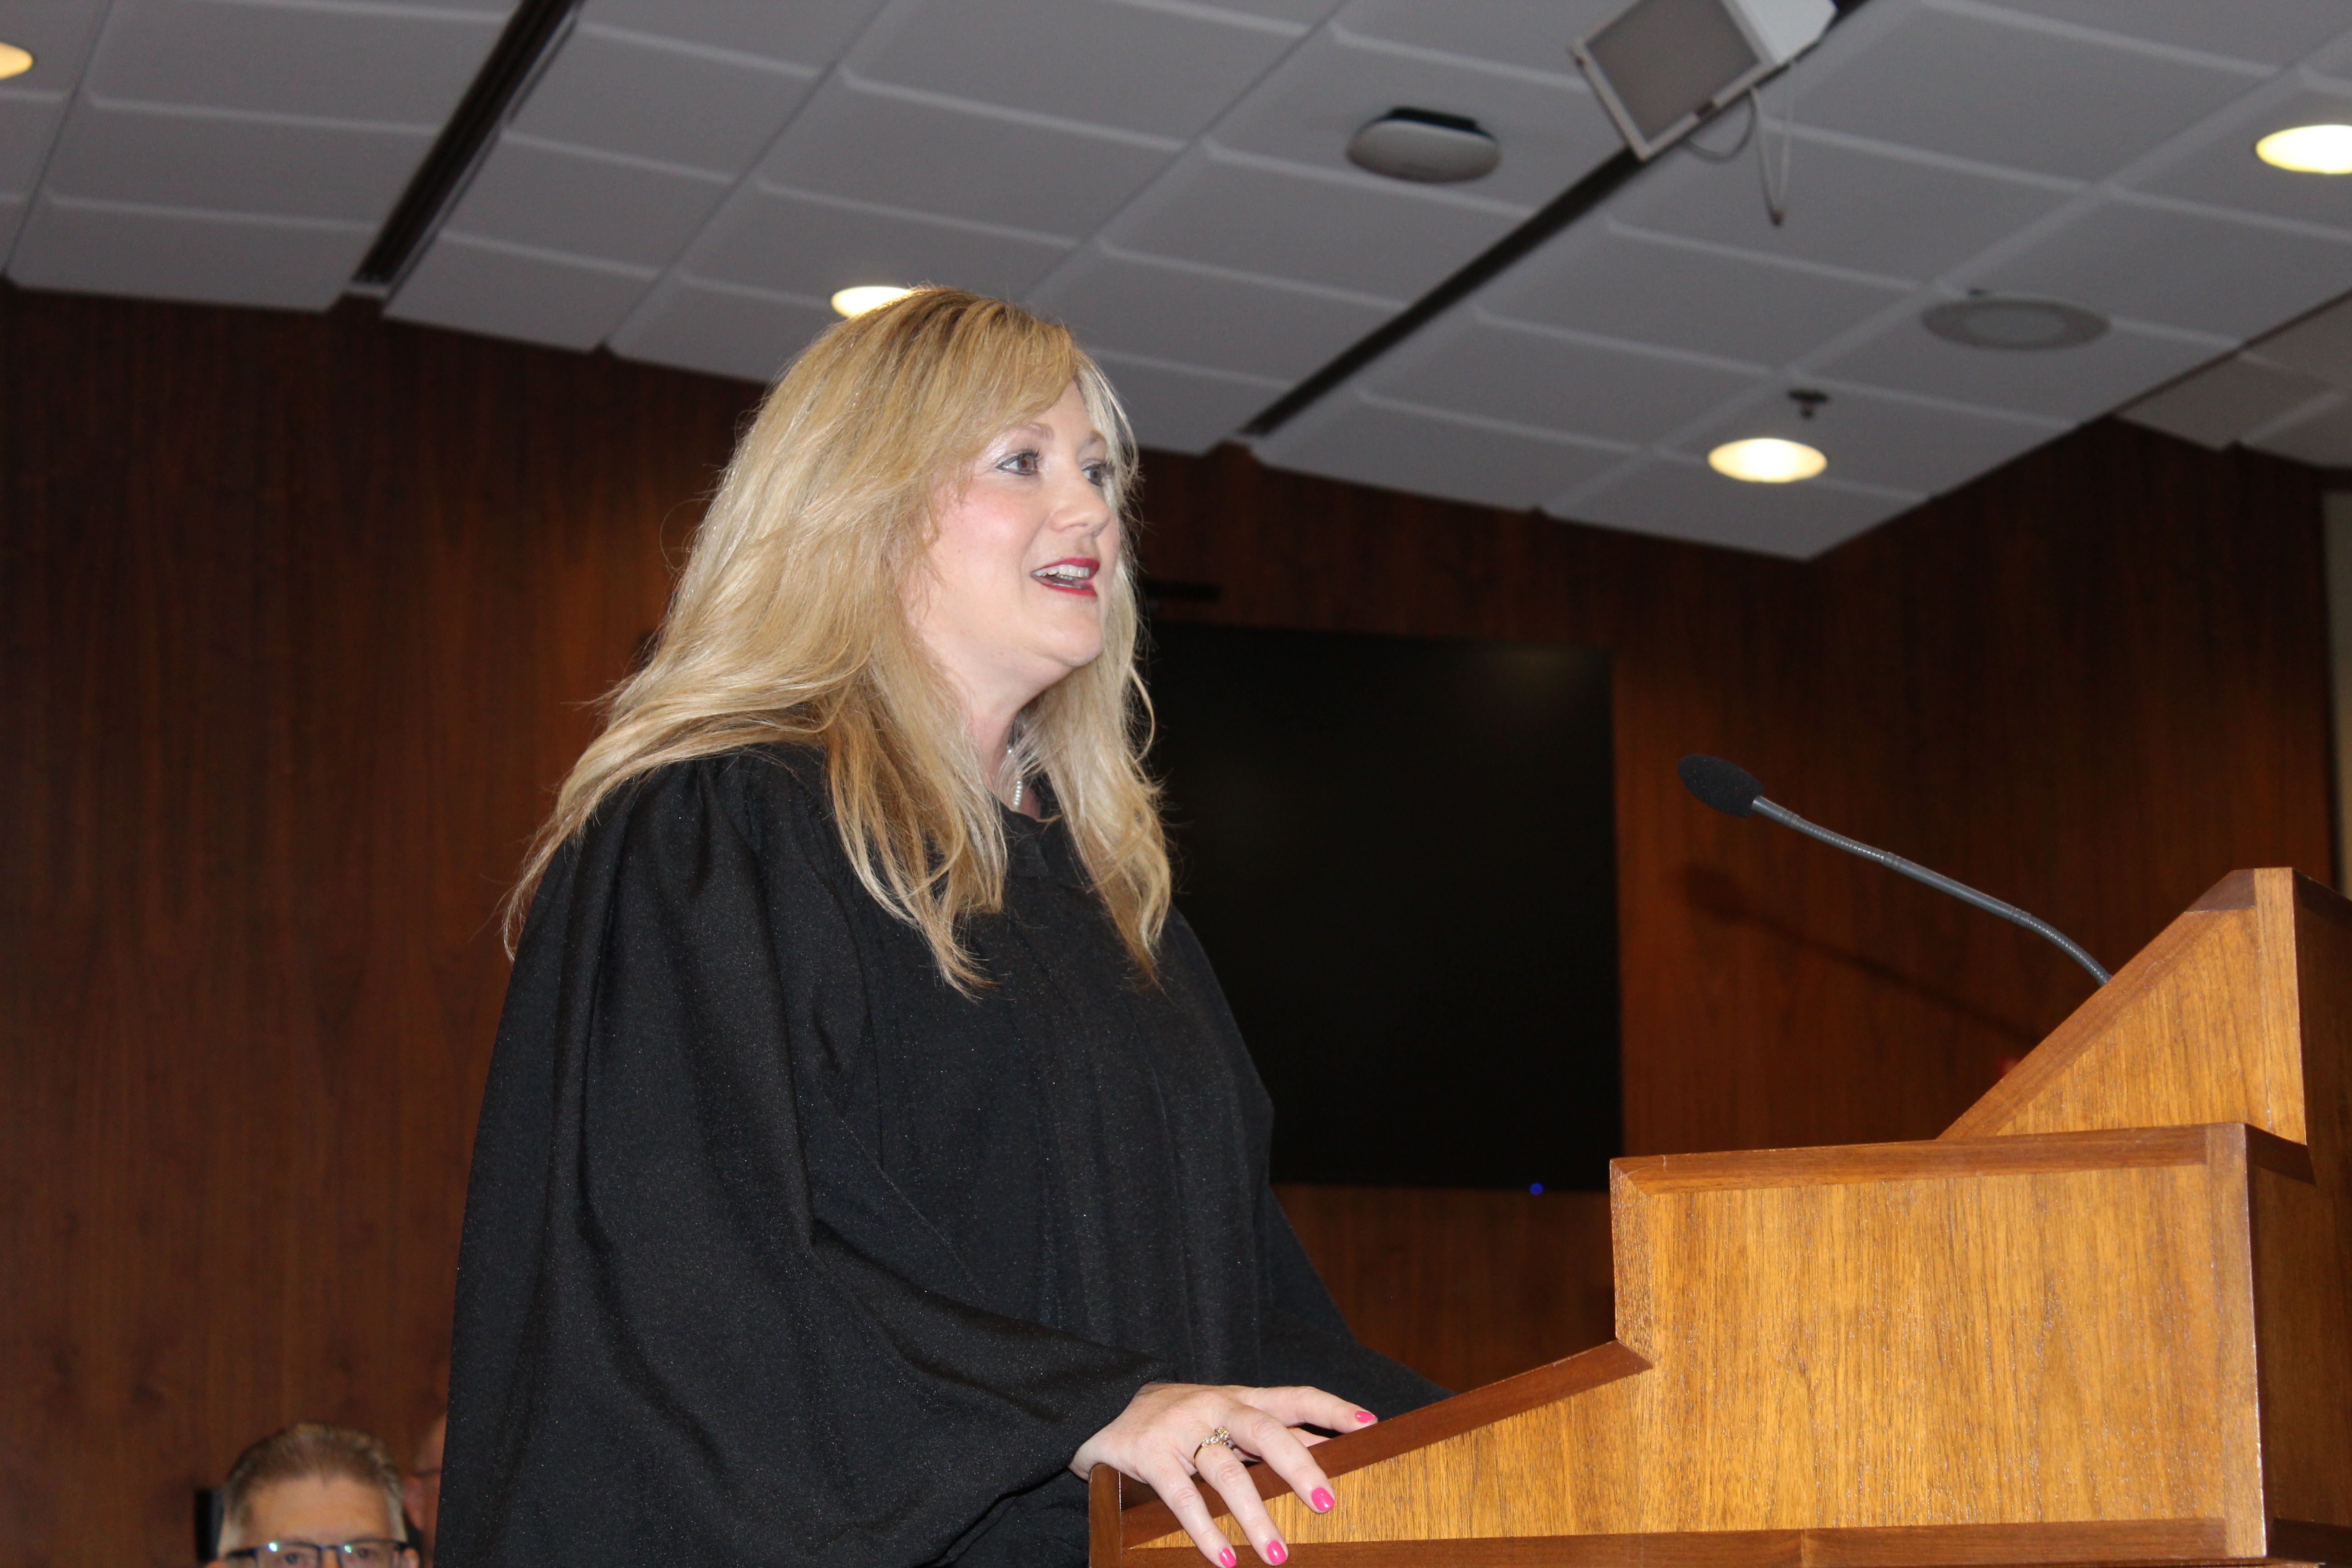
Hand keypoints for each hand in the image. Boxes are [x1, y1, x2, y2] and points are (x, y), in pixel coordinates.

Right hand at [1071, 1382, 1376, 1565]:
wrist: (1097, 1402)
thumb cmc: (1175, 1417)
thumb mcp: (1221, 1417)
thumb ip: (1267, 1434)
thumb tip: (1326, 1452)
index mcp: (1238, 1398)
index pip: (1294, 1396)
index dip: (1331, 1409)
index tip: (1369, 1425)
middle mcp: (1214, 1407)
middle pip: (1266, 1431)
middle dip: (1299, 1466)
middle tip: (1328, 1503)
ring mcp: (1181, 1429)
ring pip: (1226, 1471)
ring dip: (1254, 1515)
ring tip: (1278, 1554)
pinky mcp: (1149, 1454)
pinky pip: (1180, 1496)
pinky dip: (1204, 1530)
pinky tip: (1224, 1559)